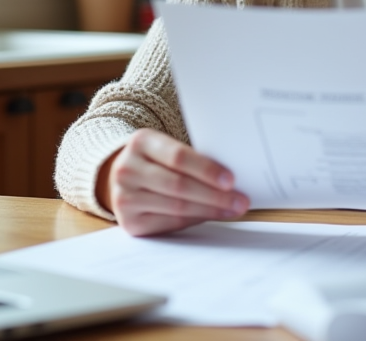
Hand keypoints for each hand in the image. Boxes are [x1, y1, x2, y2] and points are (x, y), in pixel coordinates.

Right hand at [97, 128, 248, 235]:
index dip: (207, 170)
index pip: (178, 157)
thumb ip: (193, 158)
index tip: (231, 180)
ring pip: (176, 207)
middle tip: (241, 201)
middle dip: (215, 195)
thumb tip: (232, 179)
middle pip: (178, 185)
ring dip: (210, 210)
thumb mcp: (168, 148)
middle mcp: (127, 169)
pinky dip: (195, 220)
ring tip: (233, 210)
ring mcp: (124, 197)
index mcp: (141, 142)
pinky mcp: (129, 222)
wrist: (126, 177)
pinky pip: (169, 223)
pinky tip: (211, 216)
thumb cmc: (159, 160)